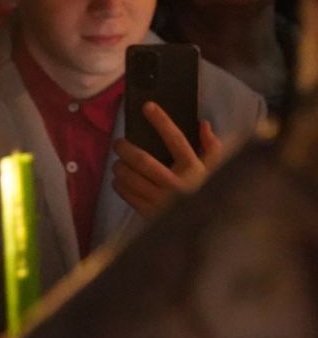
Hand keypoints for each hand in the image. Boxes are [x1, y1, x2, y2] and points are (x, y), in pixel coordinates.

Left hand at [111, 101, 227, 218]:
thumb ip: (213, 148)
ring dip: (119, 167)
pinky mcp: (150, 215)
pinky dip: (119, 185)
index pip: (176, 139)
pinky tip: (120, 180)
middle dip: (125, 148)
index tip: (148, 106)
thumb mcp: (219, 171)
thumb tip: (203, 124)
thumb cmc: (210, 194)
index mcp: (195, 170)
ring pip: (130, 177)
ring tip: (119, 163)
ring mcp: (162, 201)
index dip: (161, 121)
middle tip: (119, 143)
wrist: (208, 231)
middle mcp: (178, 185)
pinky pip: (127, 194)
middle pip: (142, 160)